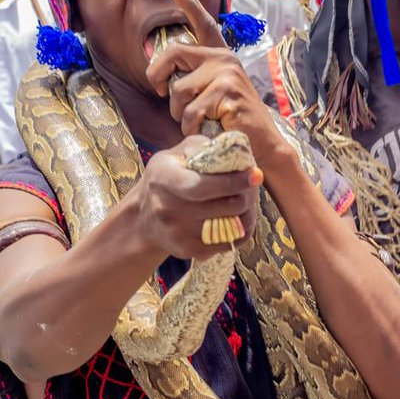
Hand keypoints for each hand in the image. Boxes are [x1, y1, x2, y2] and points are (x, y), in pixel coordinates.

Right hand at [137, 134, 261, 260]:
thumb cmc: (167, 177)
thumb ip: (203, 147)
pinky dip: (239, 230)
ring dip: (246, 212)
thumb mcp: (175, 154)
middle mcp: (167, 207)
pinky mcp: (188, 251)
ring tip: (244, 200)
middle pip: (224, 206)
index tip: (255, 175)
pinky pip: (228, 243)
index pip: (202, 186)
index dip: (232, 182)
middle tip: (251, 186)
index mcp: (164, 178)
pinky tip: (234, 218)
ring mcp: (177, 232)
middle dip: (246, 194)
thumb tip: (236, 152)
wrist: (143, 217)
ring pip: (231, 225)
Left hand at [145, 0, 286, 169]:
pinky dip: (191, 126)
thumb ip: (193, 78)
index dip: (188, 3)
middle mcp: (224, 58)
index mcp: (220, 55)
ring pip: (178, 90)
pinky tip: (206, 129)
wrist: (261, 144)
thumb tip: (162, 78)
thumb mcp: (211, 93)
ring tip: (196, 121)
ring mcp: (227, 73)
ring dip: (179, 114)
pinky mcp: (227, 92)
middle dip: (156, 76)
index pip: (203, 24)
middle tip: (160, 93)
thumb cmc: (230, 121)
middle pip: (172, 54)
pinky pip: (191, 111)